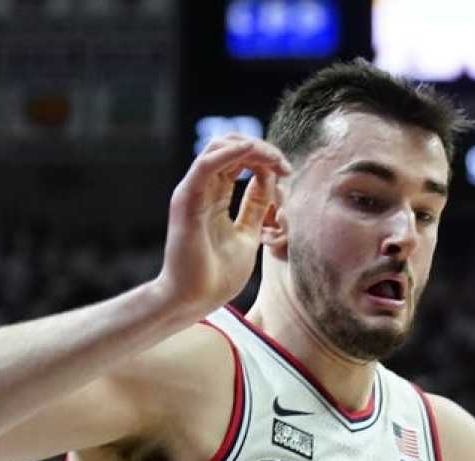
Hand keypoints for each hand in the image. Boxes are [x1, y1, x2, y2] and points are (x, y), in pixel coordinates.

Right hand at [155, 134, 288, 314]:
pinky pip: (206, 165)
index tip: (288, 171)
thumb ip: (256, 209)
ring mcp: (193, 192)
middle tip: (284, 164)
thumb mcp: (248, 236)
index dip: (266, 159)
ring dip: (250, 148)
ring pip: (218, 149)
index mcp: (215, 196)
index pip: (238, 161)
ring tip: (274, 159)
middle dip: (261, 150)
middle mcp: (202, 189)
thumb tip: (271, 183)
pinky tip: (251, 151)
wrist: (194, 300)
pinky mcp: (186, 200)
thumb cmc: (216, 275)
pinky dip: (229, 154)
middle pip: (229, 148)